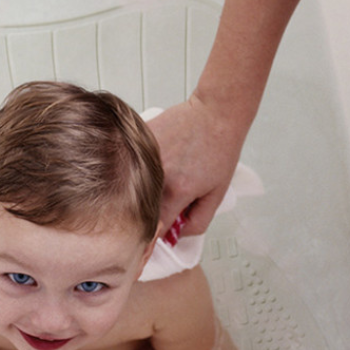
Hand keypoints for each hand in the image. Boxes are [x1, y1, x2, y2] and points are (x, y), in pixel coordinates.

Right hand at [147, 94, 248, 235]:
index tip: (160, 233)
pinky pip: (130, 165)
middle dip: (151, 213)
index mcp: (176, 191)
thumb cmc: (219, 150)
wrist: (215, 113)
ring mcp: (143, 155)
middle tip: (168, 198)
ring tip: (166, 175)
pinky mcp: (137, 140)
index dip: (159, 234)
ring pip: (133, 187)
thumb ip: (197, 221)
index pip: (156, 229)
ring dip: (143, 190)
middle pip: (142, 209)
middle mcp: (156, 175)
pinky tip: (156, 160)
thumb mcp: (217, 194)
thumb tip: (177, 237)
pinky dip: (138, 169)